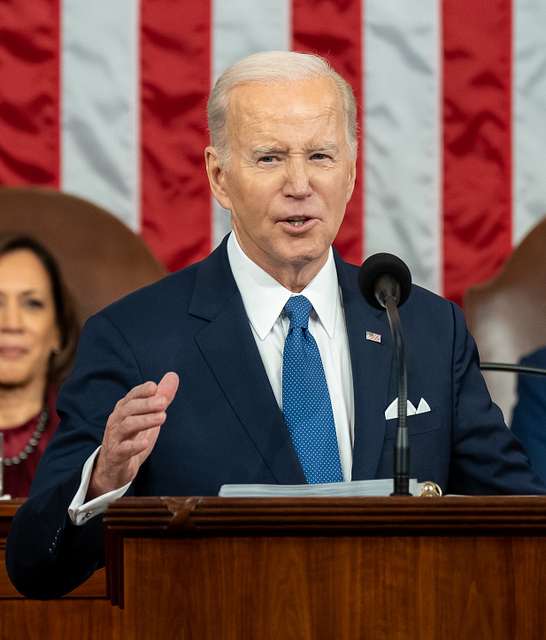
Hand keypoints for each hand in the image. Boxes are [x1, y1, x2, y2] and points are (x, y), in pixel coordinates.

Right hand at [87, 372, 178, 497]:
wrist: (114, 467)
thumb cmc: (132, 436)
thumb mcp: (147, 415)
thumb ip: (160, 397)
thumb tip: (173, 375)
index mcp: (124, 410)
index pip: (131, 396)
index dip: (142, 391)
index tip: (155, 387)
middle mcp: (117, 421)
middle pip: (128, 409)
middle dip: (146, 404)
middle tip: (164, 402)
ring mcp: (115, 438)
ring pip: (126, 426)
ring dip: (144, 420)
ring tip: (162, 417)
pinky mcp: (116, 455)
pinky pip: (122, 450)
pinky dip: (133, 446)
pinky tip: (145, 443)